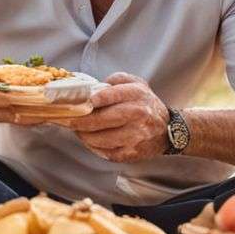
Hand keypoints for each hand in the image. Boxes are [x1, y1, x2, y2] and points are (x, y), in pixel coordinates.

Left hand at [53, 73, 168, 162]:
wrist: (167, 130)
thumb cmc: (145, 104)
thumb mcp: (136, 83)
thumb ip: (115, 80)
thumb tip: (93, 87)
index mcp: (138, 95)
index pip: (113, 94)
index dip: (94, 98)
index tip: (81, 101)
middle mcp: (139, 115)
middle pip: (102, 119)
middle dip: (80, 120)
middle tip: (67, 119)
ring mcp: (136, 136)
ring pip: (100, 138)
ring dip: (83, 135)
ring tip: (77, 130)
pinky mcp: (132, 153)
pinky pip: (105, 152)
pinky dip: (93, 146)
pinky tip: (89, 139)